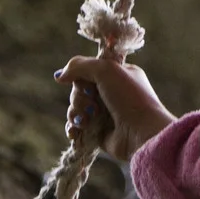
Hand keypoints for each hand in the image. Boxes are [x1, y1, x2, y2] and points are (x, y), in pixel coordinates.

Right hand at [56, 55, 179, 162]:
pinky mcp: (97, 132)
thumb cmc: (129, 98)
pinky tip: (76, 132)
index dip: (82, 76)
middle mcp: (110, 93)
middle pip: (78, 89)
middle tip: (92, 104)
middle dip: (80, 98)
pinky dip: (74, 129)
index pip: (88, 69)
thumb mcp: (106, 70)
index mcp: (117, 74)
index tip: (86, 82)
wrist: (140, 133)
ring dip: (76, 113)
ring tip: (86, 121)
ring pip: (75, 108)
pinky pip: (76, 127)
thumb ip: (79, 66)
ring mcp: (104, 113)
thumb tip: (59, 75)